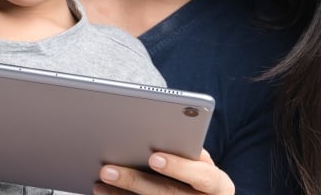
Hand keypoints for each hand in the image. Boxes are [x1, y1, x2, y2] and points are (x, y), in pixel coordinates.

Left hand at [93, 150, 234, 194]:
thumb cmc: (199, 171)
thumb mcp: (202, 162)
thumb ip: (187, 149)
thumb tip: (157, 132)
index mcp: (218, 184)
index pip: (204, 177)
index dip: (179, 167)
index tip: (154, 158)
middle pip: (168, 194)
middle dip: (135, 181)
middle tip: (108, 169)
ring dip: (121, 193)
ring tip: (101, 177)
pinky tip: (103, 191)